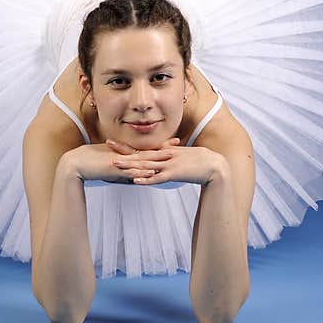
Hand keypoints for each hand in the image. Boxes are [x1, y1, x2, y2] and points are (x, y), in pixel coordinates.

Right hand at [64, 137, 178, 183]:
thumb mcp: (108, 166)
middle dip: (163, 148)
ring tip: (170, 156)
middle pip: (147, 151)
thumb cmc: (89, 164)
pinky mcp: (113, 169)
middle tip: (178, 143)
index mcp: (123, 153)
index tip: (172, 142)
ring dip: (156, 158)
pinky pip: (130, 170)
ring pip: (141, 160)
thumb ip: (121, 170)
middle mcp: (123, 155)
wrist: (74, 164)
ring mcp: (119, 161)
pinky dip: (141, 171)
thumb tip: (131, 176)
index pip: (145, 149)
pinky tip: (151, 172)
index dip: (159, 146)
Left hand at [108, 140, 223, 185]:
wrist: (215, 165)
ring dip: (130, 165)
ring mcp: (169, 164)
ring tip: (116, 164)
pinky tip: (135, 180)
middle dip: (124, 151)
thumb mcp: (183, 156)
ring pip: (146, 165)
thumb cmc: (200, 161)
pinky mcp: (175, 174)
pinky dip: (146, 179)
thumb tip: (161, 158)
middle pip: (141, 154)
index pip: (143, 149)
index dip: (127, 146)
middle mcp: (165, 155)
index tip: (113, 143)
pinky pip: (157, 177)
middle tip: (107, 146)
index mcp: (166, 151)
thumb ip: (171, 156)